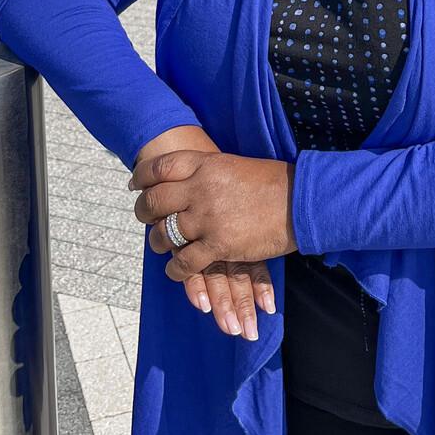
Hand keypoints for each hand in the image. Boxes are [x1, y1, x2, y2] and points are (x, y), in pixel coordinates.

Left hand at [130, 127, 277, 338]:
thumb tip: (186, 178)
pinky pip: (184, 262)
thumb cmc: (272, 183)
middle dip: (143, 210)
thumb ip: (206, 171)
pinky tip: (175, 270)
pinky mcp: (219, 244)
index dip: (142, 176)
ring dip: (158, 241)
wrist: (299, 201)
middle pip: (156, 200)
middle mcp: (200, 188)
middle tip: (143, 215)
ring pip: (165, 233)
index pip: (160, 167)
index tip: (134, 184)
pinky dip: (176, 269)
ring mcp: (208, 217)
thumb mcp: (233, 165)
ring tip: (159, 243)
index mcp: (205, 164)